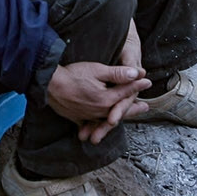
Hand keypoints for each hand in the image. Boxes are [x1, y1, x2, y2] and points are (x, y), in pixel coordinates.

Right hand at [78, 22, 150, 142]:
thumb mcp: (97, 70)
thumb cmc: (72, 75)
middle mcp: (99, 111)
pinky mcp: (78, 118)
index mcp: (106, 99)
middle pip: (120, 110)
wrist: (49, 85)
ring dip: (119, 117)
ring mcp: (88, 116)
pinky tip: (101, 124)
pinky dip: (99, 125)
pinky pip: (92, 124)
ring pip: (108, 119)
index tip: (147, 80)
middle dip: (133, 108)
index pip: (126, 91)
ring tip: (126, 116)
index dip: (137, 85)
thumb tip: (137, 73)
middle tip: (145, 107)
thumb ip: (117, 73)